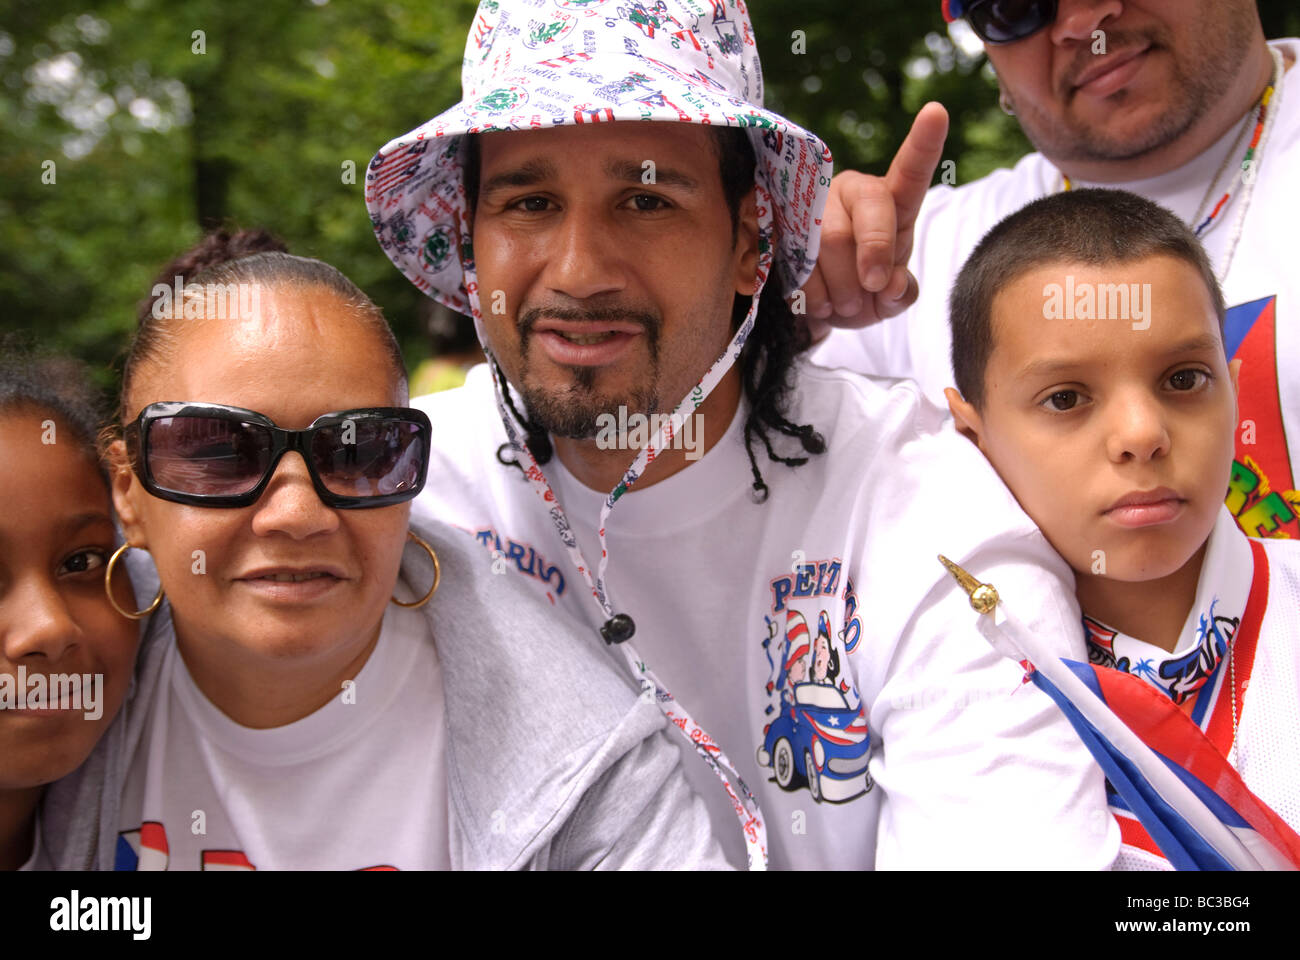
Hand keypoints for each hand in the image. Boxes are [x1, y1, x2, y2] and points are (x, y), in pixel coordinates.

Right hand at [799, 102, 949, 342]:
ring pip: (829, 242)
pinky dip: (816, 296)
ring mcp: (812, 207)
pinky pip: (799, 262)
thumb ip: (901, 292)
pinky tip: (822, 303)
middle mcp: (851, 192)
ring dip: (843, 288)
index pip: (910, 170)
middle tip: (872, 288)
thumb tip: (892, 285)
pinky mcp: (780, 228)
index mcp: (890, 201)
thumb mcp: (892, 296)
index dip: (924, 143)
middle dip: (873, 258)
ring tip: (847, 305)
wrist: (821, 305)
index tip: (936, 112)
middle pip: (866, 215)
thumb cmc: (865, 291)